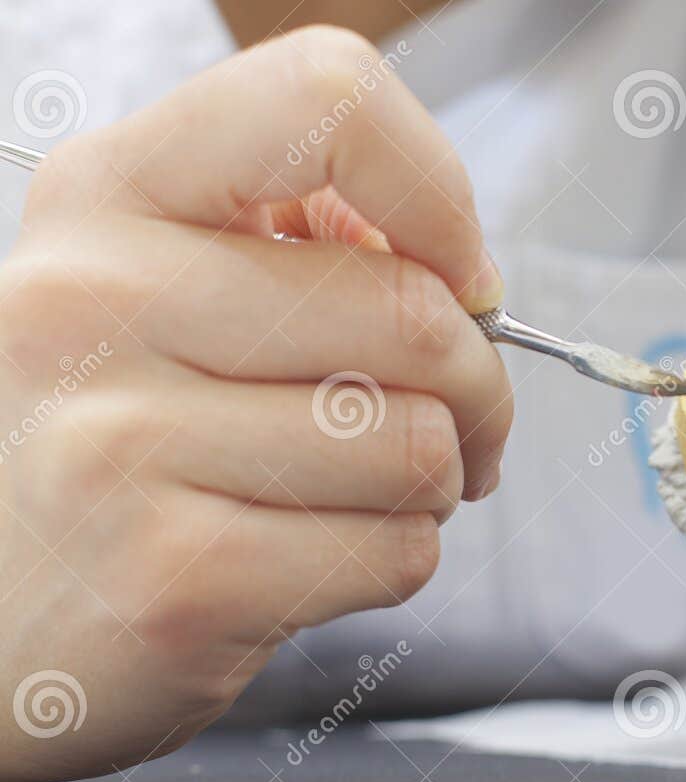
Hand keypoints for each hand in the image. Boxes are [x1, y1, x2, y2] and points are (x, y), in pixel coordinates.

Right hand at [0, 26, 510, 781]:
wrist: (9, 615)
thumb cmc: (132, 440)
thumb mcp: (179, 293)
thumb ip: (310, 245)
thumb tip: (457, 269)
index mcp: (111, 190)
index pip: (326, 100)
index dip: (437, 194)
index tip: (457, 276)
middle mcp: (96, 295)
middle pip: (413, 314)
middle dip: (476, 389)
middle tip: (452, 425)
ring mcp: (120, 440)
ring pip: (419, 445)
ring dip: (434, 485)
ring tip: (356, 492)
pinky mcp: (176, 574)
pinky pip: (395, 552)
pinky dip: (395, 560)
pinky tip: (315, 555)